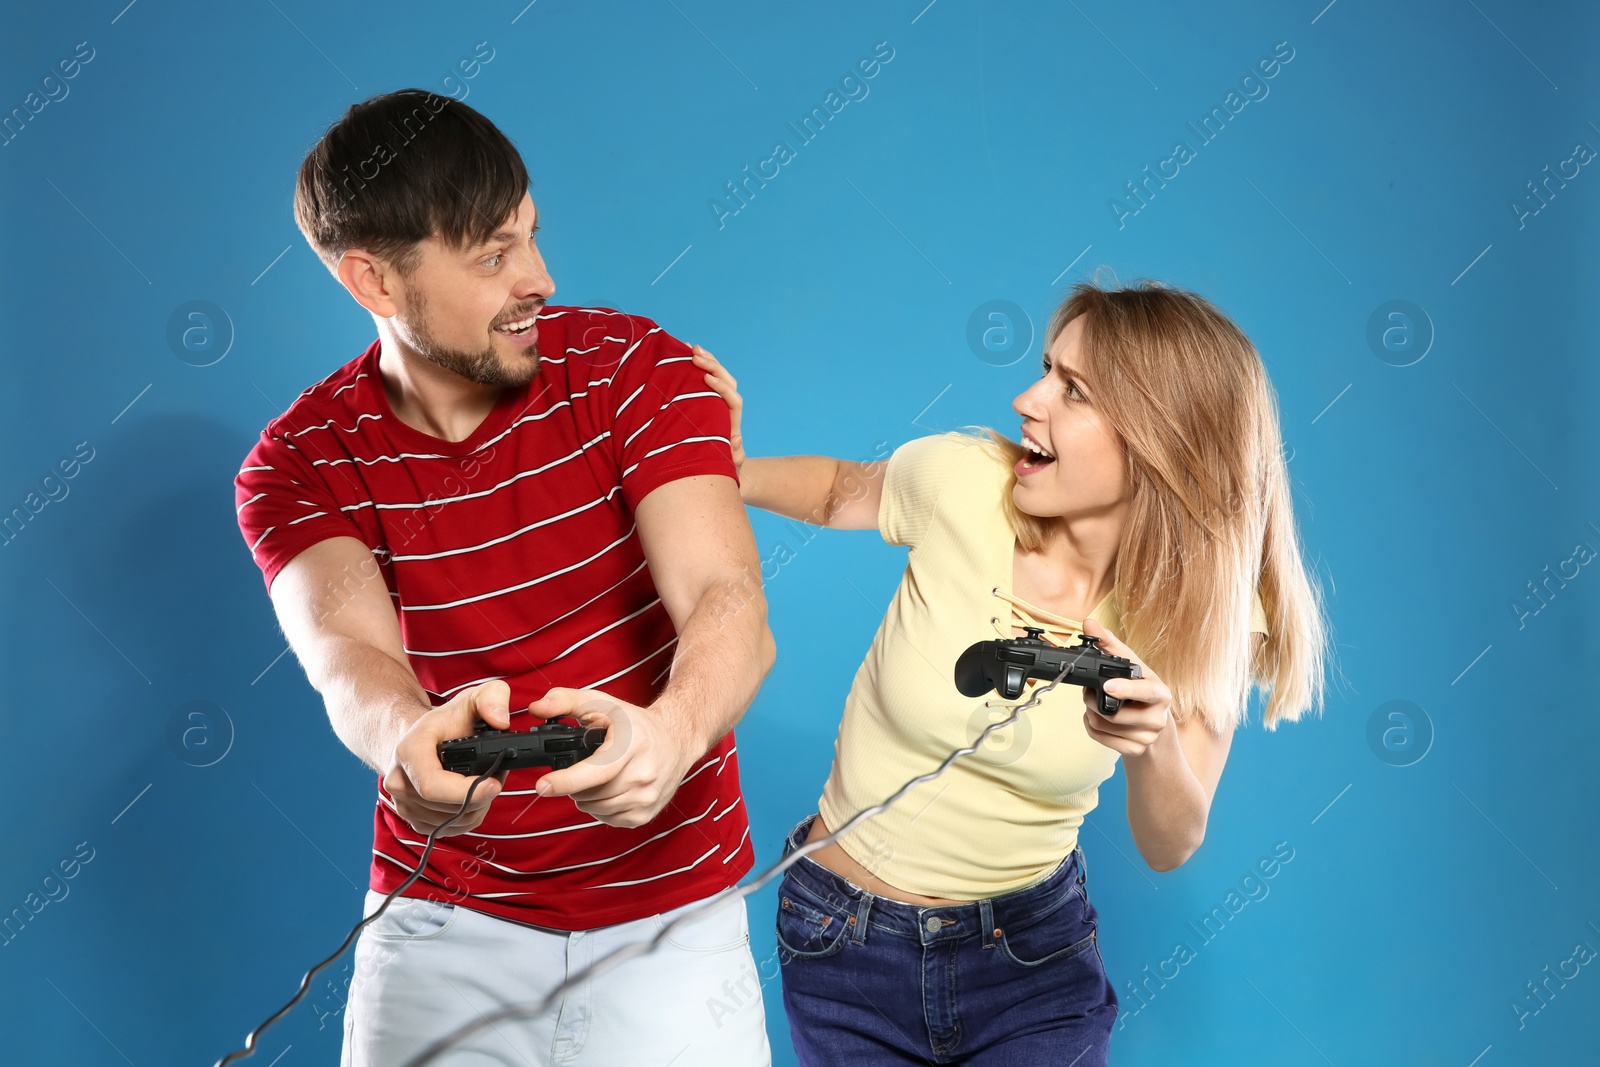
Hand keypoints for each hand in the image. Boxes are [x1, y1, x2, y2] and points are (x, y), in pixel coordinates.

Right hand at [383, 680, 511, 836]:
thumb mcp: (472, 697)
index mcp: (408, 751)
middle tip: (498, 775)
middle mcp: (399, 781)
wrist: (420, 738)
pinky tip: (474, 795)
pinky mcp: (414, 820)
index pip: (433, 786)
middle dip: (482, 795)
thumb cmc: (447, 720)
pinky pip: (450, 828)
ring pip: (452, 820)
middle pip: (448, 807)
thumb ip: (492, 698)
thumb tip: (502, 721)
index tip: (495, 784)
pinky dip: (469, 815)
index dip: (467, 791)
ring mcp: (404, 804)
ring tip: (485, 781)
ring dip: (478, 806)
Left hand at [526, 686, 700, 827]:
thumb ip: (565, 701)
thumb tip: (536, 707)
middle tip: (582, 767)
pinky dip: (601, 807)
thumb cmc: (635, 723)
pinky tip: (609, 789)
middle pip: (589, 794)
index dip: (564, 780)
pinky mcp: (646, 814)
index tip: (542, 785)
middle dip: (574, 784)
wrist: (676, 740)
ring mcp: (647, 798)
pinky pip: (608, 819)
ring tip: (596, 777)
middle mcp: (643, 774)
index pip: (594, 771)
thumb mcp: (602, 703)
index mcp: (631, 745)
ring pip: (595, 809)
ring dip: (586, 797)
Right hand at [690, 345, 743, 474]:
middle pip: (728, 382)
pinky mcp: (704, 402)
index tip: (706, 379)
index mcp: (731, 424)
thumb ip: (733, 458)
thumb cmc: (718, 470)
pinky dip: (696, 367)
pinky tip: (683, 353)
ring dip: (706, 361)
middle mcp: (726, 411)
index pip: (733, 400)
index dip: (722, 388)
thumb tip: (738, 440)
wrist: (715, 470)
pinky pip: (704, 380)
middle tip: (695, 355)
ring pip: (717, 377)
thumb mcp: (726, 467)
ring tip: (690, 347)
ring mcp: (715, 404)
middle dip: (713, 367)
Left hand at [1078, 618, 1172, 758]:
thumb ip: (1111, 645)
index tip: (1107, 686)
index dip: (1126, 690)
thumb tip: (1089, 623)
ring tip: (1096, 703)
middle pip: (1115, 714)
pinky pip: (1100, 738)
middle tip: (1090, 690)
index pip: (1146, 693)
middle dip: (1093, 700)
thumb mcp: (1132, 667)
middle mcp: (1158, 718)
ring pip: (1103, 726)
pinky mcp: (1135, 750)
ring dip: (1090, 713)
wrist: (1153, 724)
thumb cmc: (1140, 690)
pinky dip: (1091, 727)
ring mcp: (1147, 737)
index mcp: (1161, 693)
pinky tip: (1098, 718)